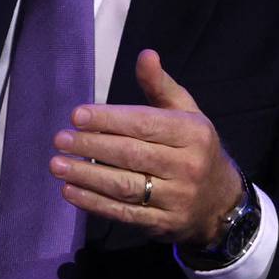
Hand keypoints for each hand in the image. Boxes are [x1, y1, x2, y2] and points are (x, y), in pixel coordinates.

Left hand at [49, 50, 244, 246]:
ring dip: (86, 176)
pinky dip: (93, 203)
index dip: (109, 119)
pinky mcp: (162, 224)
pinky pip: (123, 212)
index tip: (76, 115)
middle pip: (131, 154)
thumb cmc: (194, 149)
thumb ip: (161, 87)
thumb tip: (145, 55)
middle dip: (91, 146)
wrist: (221, 203)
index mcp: (193, 133)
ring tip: (57, 165)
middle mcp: (188, 166)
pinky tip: (69, 191)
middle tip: (60, 139)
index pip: (145, 124)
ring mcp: (176, 198)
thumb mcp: (188, 114)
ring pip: (124, 185)